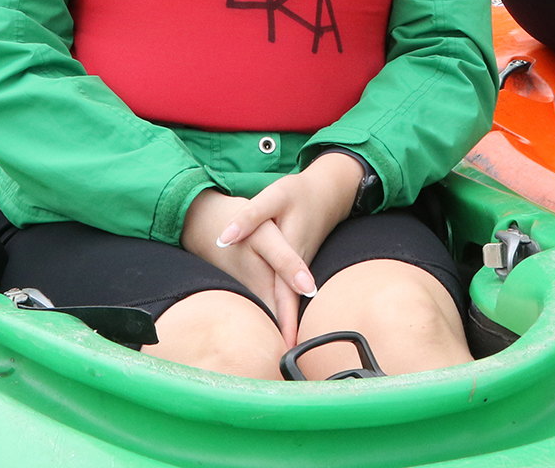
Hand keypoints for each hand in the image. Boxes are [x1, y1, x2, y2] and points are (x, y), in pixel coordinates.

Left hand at [180, 153, 361, 344]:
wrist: (329, 190)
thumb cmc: (300, 193)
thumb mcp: (274, 197)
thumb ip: (249, 218)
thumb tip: (224, 238)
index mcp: (292, 251)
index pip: (287, 293)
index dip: (285, 319)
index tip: (286, 345)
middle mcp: (298, 266)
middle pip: (289, 304)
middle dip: (286, 333)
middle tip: (279, 363)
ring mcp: (300, 268)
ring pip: (291, 301)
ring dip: (285, 325)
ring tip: (276, 354)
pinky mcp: (297, 267)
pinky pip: (291, 294)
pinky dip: (285, 311)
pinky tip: (278, 327)